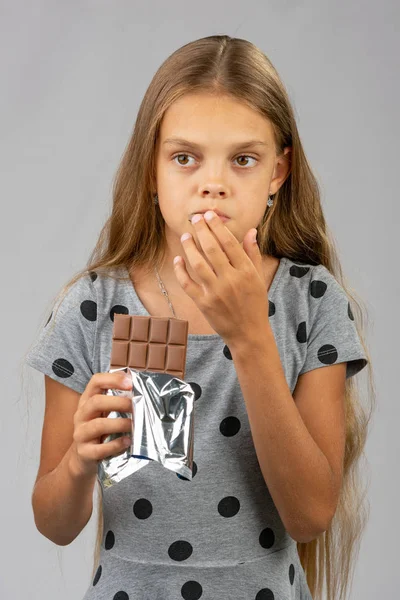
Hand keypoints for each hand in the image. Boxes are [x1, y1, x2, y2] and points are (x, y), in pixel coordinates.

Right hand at [70, 371, 133, 478]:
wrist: (83, 458)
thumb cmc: (99, 431)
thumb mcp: (104, 412)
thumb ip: (118, 400)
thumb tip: (141, 390)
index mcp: (87, 401)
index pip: (96, 382)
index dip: (113, 379)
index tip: (130, 383)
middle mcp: (81, 415)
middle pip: (96, 402)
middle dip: (118, 402)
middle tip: (135, 406)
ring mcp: (81, 434)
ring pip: (98, 425)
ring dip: (120, 424)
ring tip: (134, 425)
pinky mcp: (84, 453)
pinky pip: (99, 449)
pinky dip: (116, 445)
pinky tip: (127, 441)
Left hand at [173, 210, 269, 345]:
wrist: (249, 333)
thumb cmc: (255, 304)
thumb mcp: (258, 278)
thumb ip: (253, 254)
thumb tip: (251, 231)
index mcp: (246, 271)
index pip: (229, 243)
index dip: (217, 227)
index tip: (209, 215)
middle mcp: (231, 280)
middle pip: (212, 249)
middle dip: (202, 231)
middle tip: (195, 219)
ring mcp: (215, 292)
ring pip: (198, 264)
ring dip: (190, 248)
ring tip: (186, 236)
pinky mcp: (204, 304)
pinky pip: (188, 284)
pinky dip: (181, 271)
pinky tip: (177, 259)